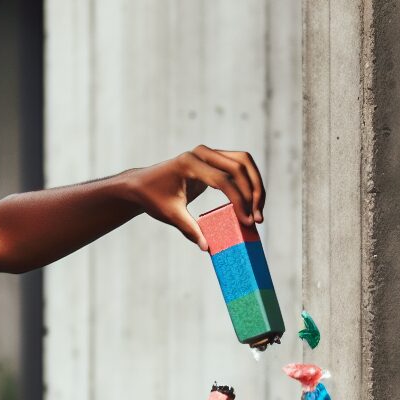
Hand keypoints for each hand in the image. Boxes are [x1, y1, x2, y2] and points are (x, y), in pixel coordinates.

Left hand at [124, 145, 264, 250]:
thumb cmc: (153, 198)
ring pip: (244, 162)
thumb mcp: (170, 214)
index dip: (238, 201)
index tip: (247, 221)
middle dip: (253, 193)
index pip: (223, 180)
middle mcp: (201, 153)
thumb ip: (190, 229)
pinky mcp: (213, 158)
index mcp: (189, 164)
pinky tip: (251, 202)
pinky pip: (238, 165)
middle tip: (257, 219)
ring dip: (256, 185)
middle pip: (239, 167)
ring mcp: (208, 153)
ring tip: (258, 211)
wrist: (142, 184)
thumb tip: (208, 247)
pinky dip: (248, 181)